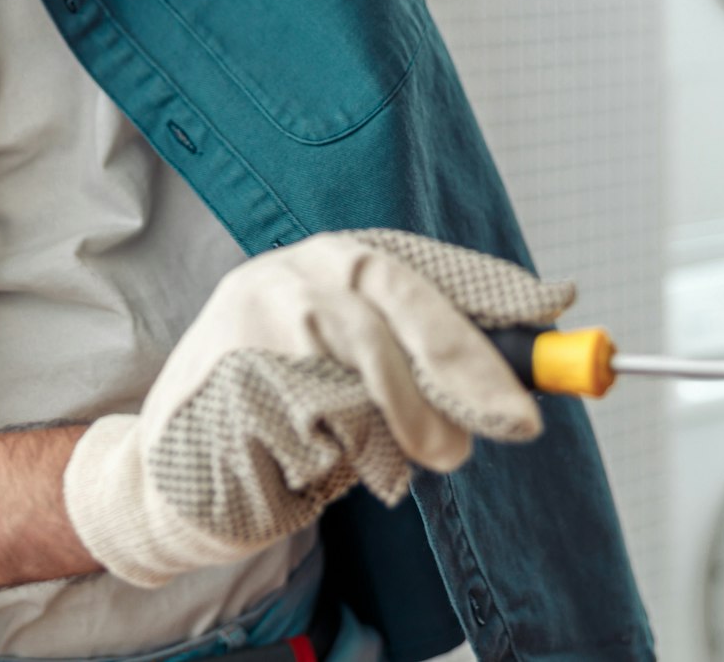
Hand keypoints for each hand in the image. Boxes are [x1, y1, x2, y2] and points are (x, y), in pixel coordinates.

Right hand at [61, 228, 574, 586]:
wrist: (168, 462)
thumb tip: (515, 378)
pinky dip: (346, 463)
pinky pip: (332, 436)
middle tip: (520, 423)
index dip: (490, 286)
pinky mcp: (238, 390)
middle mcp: (289, 278)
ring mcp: (257, 330)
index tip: (555, 307)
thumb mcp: (343, 356)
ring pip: (375, 384)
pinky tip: (317, 460)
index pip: (420, 266)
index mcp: (323, 260)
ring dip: (409, 436)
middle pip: (404, 312)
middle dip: (471, 371)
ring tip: (404, 456)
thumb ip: (414, 351)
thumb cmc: (276, 407)